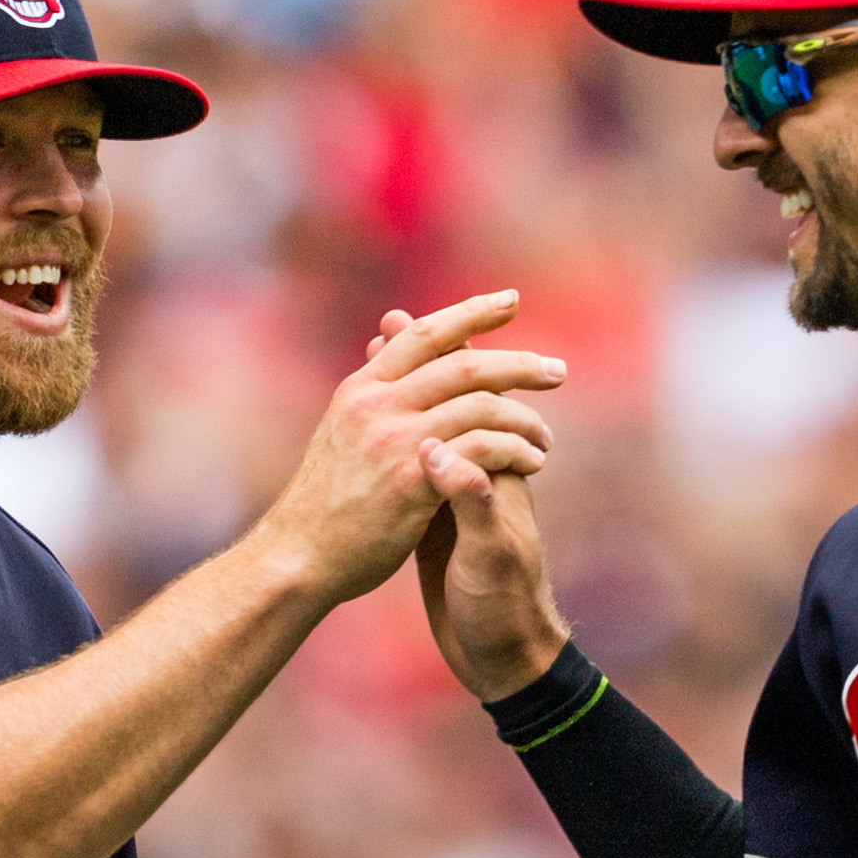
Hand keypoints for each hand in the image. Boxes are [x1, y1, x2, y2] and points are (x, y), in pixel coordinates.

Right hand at [249, 290, 561, 605]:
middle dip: (519, 364)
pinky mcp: (412, 481)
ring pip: (480, 406)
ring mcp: (394, 441)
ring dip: (524, 419)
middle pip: (463, 365)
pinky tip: (532, 464)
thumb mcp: (344, 432)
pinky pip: (481, 450)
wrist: (299, 557)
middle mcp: (376, 405)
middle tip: (558, 372)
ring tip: (545, 439)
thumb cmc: (327, 502)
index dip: (471, 313)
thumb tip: (389, 346)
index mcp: (361, 389)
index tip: (511, 301)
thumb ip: (376, 395)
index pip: (423, 333)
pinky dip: (514, 452)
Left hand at [402, 325, 570, 696]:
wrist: (506, 645)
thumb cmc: (474, 582)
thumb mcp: (444, 522)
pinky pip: (483, 502)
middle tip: (395, 328)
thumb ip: (431, 474)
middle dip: (440, 367)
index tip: (386, 328)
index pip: (457, 403)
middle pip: (475, 406)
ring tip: (411, 369)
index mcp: (478, 470)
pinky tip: (433, 458)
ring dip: (454, 409)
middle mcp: (493, 480)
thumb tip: (408, 428)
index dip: (427, 366)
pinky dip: (462, 478)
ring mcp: (498, 514)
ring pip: (486, 444)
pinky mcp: (498, 548)